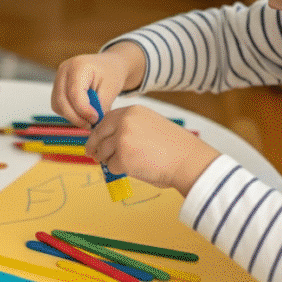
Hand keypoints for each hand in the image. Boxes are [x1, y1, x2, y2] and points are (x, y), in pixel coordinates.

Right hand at [51, 43, 145, 126]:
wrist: (108, 66)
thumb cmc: (111, 75)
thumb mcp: (111, 89)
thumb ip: (101, 105)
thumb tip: (92, 122)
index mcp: (78, 66)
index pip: (74, 92)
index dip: (83, 110)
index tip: (96, 119)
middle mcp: (64, 71)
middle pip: (62, 101)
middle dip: (77, 117)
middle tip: (92, 124)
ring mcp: (58, 79)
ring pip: (58, 105)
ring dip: (72, 116)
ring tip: (89, 119)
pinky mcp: (57, 88)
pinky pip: (58, 106)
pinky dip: (69, 113)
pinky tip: (82, 113)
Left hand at [86, 104, 220, 195]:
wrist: (188, 160)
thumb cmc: (174, 147)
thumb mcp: (150, 125)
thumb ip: (129, 127)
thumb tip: (109, 139)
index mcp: (132, 111)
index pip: (105, 120)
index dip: (99, 133)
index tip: (95, 141)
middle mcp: (124, 122)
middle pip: (98, 136)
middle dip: (95, 148)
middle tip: (94, 156)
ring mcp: (122, 139)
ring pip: (103, 153)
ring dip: (110, 161)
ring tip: (129, 163)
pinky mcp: (122, 157)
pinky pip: (112, 167)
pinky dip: (120, 171)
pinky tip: (136, 169)